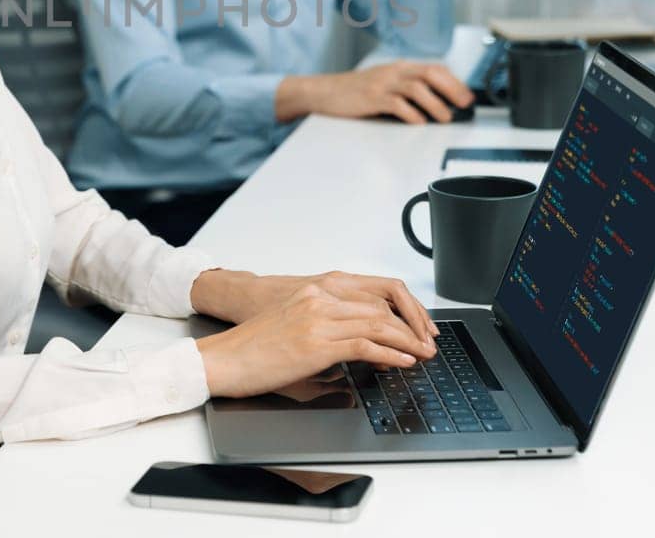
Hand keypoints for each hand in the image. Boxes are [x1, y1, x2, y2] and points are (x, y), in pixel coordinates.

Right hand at [195, 282, 436, 397]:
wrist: (225, 359)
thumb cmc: (254, 348)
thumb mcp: (296, 327)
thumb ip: (328, 332)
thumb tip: (360, 354)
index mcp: (316, 291)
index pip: (373, 293)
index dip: (402, 310)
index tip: (416, 327)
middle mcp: (320, 299)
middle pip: (381, 306)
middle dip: (411, 326)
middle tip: (429, 342)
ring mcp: (319, 319)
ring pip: (378, 323)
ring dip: (408, 341)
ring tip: (424, 354)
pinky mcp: (317, 344)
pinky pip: (365, 345)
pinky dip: (391, 354)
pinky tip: (404, 362)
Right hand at [277, 61, 472, 123]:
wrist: (323, 92)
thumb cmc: (354, 92)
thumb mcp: (384, 84)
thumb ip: (406, 89)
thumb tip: (435, 103)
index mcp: (398, 68)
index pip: (433, 68)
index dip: (454, 81)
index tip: (467, 96)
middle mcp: (392, 72)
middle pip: (429, 73)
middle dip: (451, 89)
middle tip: (464, 104)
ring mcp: (381, 84)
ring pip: (416, 87)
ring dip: (435, 103)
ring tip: (444, 118)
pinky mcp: (371, 98)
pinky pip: (396, 103)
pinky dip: (411, 113)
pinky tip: (418, 122)